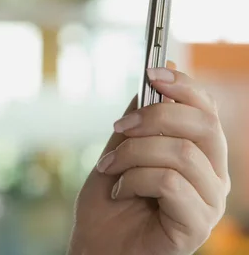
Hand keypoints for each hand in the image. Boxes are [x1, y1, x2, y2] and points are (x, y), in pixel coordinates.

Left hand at [68, 66, 229, 254]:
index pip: (208, 110)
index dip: (184, 86)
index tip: (151, 72)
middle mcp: (214, 176)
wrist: (97, 245)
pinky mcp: (197, 225)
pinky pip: (169, 183)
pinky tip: (119, 191)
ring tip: (108, 167)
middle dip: (154, 117)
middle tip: (119, 126)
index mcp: (201, 153)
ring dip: (133, 154)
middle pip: (204, 125)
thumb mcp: (120, 149)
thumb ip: (138, 120)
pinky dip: (133, 180)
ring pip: (182, 153)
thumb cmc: (110, 201)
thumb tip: (154, 81)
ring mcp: (210, 202)